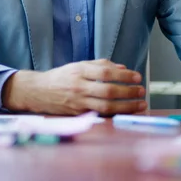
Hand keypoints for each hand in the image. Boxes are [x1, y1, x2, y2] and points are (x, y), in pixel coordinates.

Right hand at [2, 59, 146, 114]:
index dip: (124, 75)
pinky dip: (115, 114)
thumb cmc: (60, 77)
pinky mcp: (78, 114)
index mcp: (79, 70)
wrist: (38, 91)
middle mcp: (79, 86)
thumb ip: (100, 65)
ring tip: (140, 104)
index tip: (137, 76)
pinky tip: (126, 112)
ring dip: (127, 106)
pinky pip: (100, 115)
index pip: (106, 72)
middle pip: (108, 91)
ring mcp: (78, 102)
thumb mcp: (78, 65)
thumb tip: (122, 68)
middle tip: (142, 91)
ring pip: (106, 106)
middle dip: (129, 92)